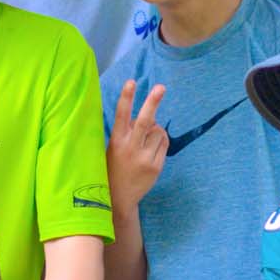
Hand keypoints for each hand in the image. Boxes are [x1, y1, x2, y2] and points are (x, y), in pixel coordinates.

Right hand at [107, 80, 166, 206]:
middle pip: (145, 121)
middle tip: (161, 87)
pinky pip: (164, 144)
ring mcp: (144, 158)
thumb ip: (129, 131)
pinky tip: (152, 149)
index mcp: (117, 141)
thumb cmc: (115, 166)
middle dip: (153, 102)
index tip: (131, 82)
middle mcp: (130, 148)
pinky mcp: (156, 166)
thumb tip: (149, 116)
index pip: (121, 115)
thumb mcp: (115, 147)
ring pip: (159, 132)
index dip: (126, 97)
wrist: (118, 197)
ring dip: (156, 130)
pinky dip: (161, 141)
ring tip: (146, 140)